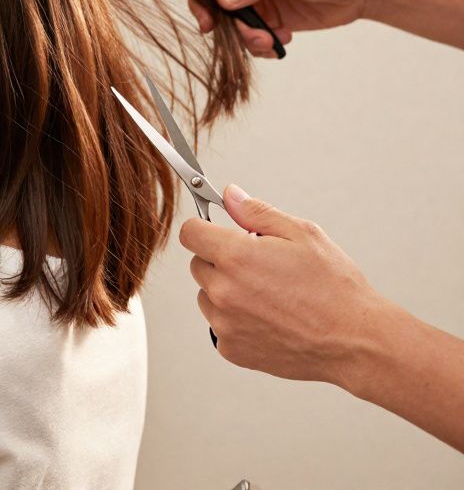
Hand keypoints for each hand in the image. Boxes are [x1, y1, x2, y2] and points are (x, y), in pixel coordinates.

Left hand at [179, 184, 391, 387]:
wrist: (355, 342)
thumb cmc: (334, 288)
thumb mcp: (303, 234)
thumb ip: (257, 212)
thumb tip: (230, 195)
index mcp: (235, 257)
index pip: (190, 233)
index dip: (204, 228)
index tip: (216, 231)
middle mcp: (222, 291)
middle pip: (199, 264)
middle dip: (221, 260)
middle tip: (260, 266)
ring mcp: (224, 323)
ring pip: (207, 296)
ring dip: (226, 291)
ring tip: (269, 295)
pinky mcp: (230, 349)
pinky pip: (220, 325)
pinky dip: (236, 321)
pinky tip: (270, 319)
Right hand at [186, 0, 381, 57]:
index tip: (209, 22)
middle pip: (218, 7)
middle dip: (233, 26)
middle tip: (255, 36)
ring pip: (234, 26)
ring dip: (250, 39)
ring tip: (272, 40)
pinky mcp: (269, 18)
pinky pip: (252, 37)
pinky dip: (263, 45)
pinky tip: (281, 40)